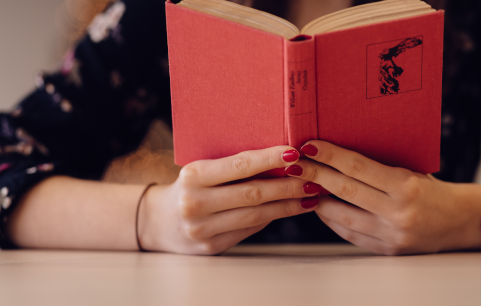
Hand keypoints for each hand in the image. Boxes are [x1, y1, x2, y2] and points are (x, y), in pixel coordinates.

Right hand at [138, 146, 319, 254]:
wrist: (159, 221)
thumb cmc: (191, 187)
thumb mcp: (202, 170)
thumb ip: (233, 166)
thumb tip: (282, 158)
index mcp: (193, 176)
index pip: (239, 165)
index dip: (269, 158)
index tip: (295, 152)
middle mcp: (195, 203)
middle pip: (253, 193)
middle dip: (288, 186)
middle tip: (314, 178)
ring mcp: (202, 229)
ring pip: (256, 215)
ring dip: (288, 205)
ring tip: (310, 195)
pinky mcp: (212, 246)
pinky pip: (250, 229)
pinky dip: (273, 217)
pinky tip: (290, 209)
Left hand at [285, 140, 480, 254]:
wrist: (461, 221)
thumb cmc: (433, 189)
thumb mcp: (412, 170)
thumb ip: (379, 166)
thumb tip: (339, 153)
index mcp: (405, 186)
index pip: (357, 167)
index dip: (330, 155)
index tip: (309, 145)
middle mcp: (397, 212)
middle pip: (344, 190)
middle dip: (315, 174)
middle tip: (294, 163)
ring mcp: (391, 235)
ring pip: (341, 217)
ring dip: (318, 200)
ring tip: (303, 185)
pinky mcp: (387, 250)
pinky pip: (350, 234)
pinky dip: (333, 220)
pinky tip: (322, 207)